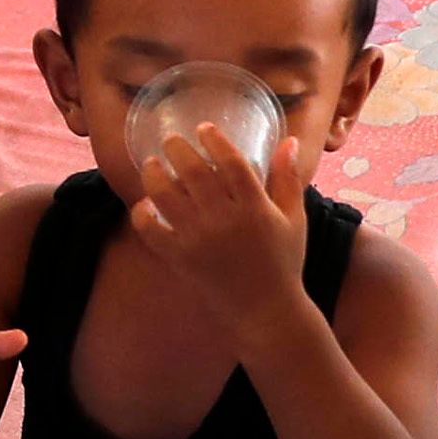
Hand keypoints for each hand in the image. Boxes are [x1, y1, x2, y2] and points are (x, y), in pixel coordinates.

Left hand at [128, 116, 317, 335]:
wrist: (266, 311)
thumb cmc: (284, 262)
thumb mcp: (294, 219)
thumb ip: (287, 179)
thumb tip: (290, 140)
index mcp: (255, 209)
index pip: (231, 163)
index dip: (215, 140)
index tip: (203, 127)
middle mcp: (225, 221)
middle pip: (194, 172)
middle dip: (178, 149)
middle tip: (170, 138)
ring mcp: (199, 240)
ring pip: (166, 196)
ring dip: (154, 175)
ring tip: (151, 163)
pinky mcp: (180, 259)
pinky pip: (151, 231)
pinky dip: (142, 214)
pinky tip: (144, 203)